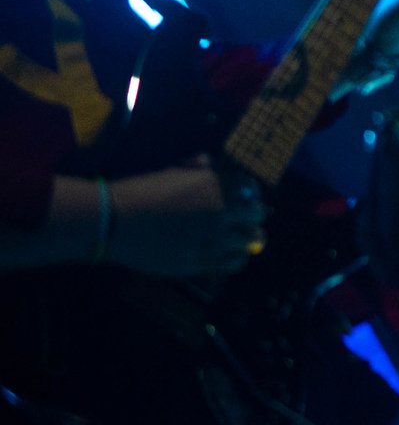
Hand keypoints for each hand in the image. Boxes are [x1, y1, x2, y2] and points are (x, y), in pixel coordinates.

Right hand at [108, 157, 264, 277]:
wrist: (115, 221)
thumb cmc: (140, 192)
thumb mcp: (172, 172)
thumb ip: (196, 169)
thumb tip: (209, 162)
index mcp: (215, 185)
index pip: (251, 188)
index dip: (251, 194)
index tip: (246, 199)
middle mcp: (220, 210)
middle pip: (257, 214)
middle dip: (253, 216)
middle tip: (245, 220)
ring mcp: (212, 238)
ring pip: (250, 240)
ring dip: (247, 238)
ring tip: (241, 240)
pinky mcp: (201, 261)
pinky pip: (233, 262)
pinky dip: (237, 258)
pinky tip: (232, 256)